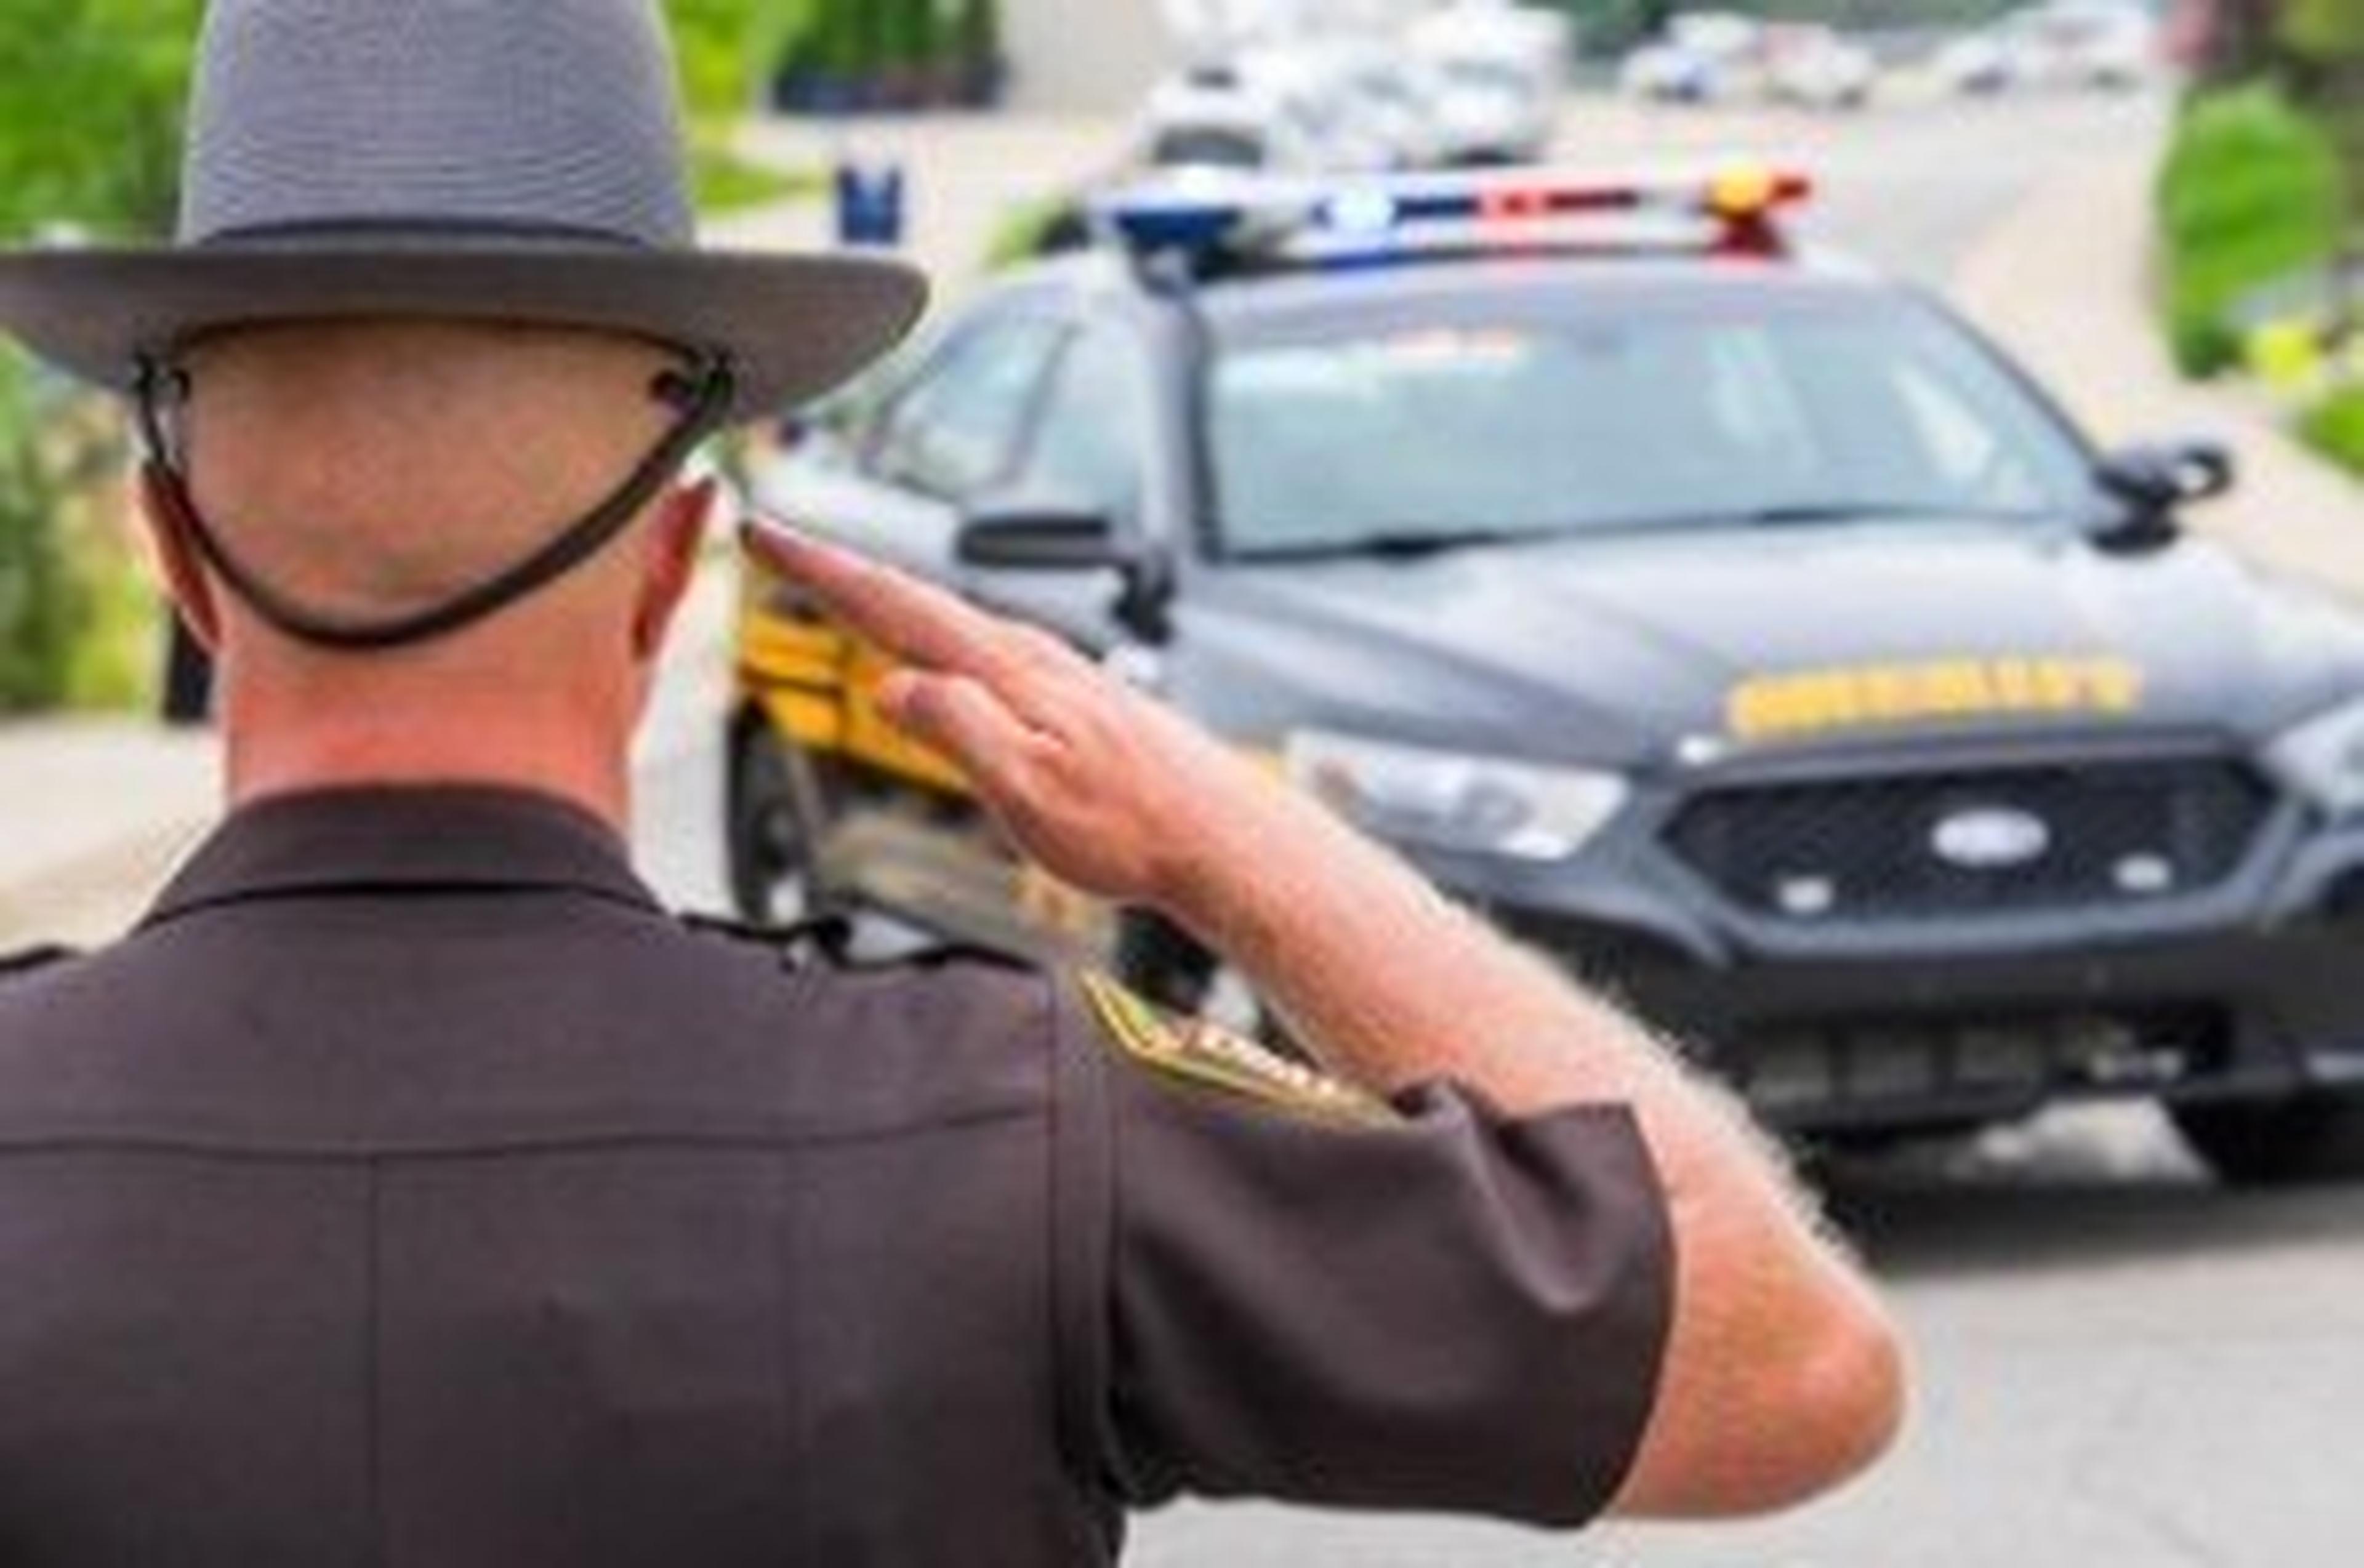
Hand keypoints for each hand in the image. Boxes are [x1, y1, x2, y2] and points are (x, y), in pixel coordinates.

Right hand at [740, 519, 1288, 913]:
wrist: (1218, 836)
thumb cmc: (1132, 827)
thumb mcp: (1027, 792)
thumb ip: (957, 730)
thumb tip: (892, 686)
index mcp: (1005, 671)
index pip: (892, 607)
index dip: (821, 569)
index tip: (765, 532)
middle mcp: (1028, 656)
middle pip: (914, 599)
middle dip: (840, 568)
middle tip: (779, 542)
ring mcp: (1053, 672)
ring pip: (950, 620)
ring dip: (888, 597)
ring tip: (840, 583)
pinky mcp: (1072, 697)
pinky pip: (983, 648)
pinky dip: (939, 634)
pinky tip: (941, 651)